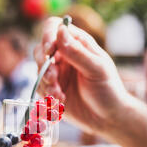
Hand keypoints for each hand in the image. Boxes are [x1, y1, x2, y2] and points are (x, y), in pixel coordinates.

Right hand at [34, 17, 146, 146]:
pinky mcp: (51, 89)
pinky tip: (61, 101)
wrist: (107, 118)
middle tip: (53, 79)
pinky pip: (40, 88)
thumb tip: (60, 30)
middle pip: (40, 50)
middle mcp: (64, 56)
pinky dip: (47, 95)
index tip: (48, 51)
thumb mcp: (96, 69)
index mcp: (78, 43)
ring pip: (38, 71)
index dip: (47, 36)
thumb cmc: (108, 90)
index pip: (54, 28)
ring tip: (59, 95)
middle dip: (43, 65)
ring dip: (45, 83)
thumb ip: (77, 52)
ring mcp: (57, 73)